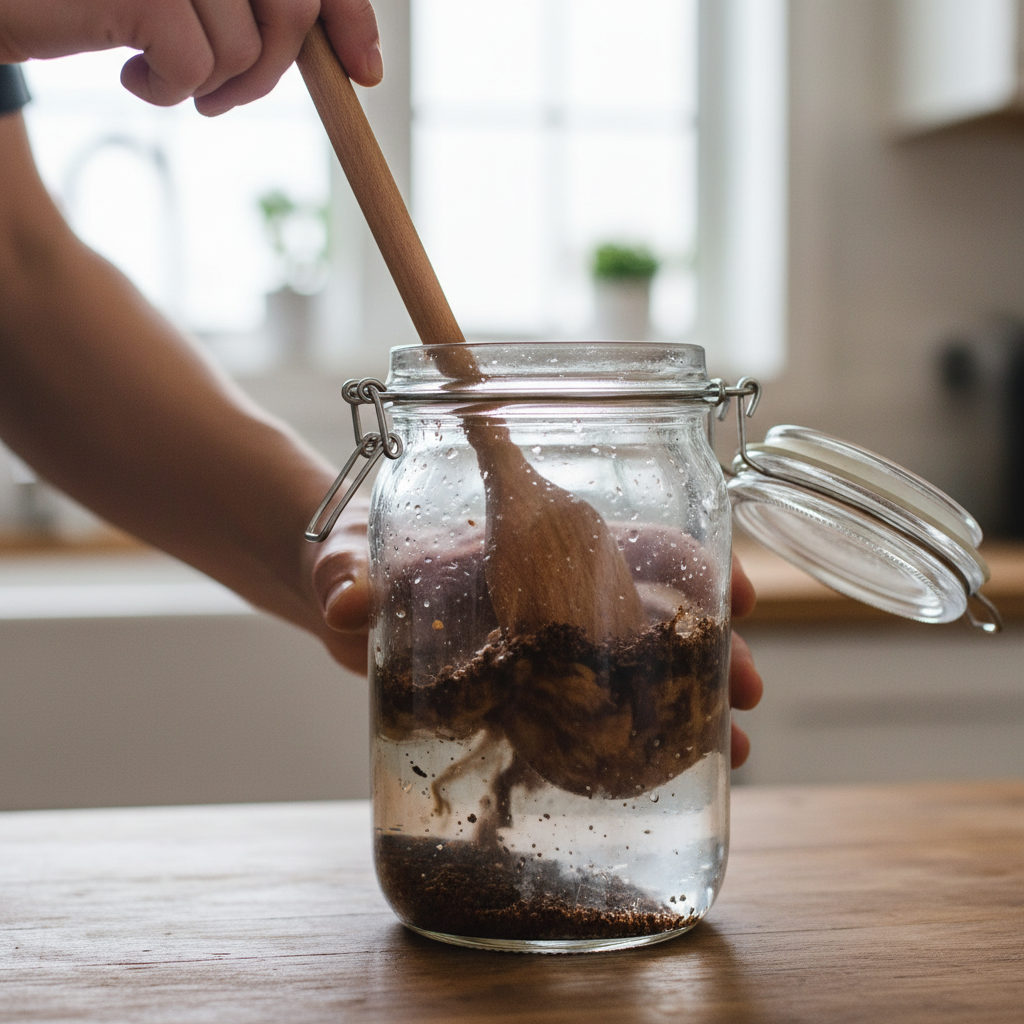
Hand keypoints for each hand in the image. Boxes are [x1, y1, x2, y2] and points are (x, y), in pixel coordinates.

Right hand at [0, 0, 381, 113]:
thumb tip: (364, 66)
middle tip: (220, 97)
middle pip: (292, 11)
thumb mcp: (195, 2)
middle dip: (268, 73)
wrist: (6, 0)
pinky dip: (169, 93)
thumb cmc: (99, 1)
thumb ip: (263, 9)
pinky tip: (131, 77)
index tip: (366, 72)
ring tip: (159, 74)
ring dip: (211, 86)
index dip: (349, 17)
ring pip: (246, 49)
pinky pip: (195, 66)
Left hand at [311, 510, 764, 767]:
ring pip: (639, 669)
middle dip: (711, 646)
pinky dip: (639, 742)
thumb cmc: (353, 555)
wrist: (337, 592)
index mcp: (528, 543)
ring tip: (738, 751)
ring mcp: (543, 649)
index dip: (689, 563)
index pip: (628, 540)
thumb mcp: (349, 554)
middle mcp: (550, 593)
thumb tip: (344, 602)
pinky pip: (592, 717)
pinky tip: (677, 775)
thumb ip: (347, 572)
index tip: (737, 590)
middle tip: (750, 687)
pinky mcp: (523, 698)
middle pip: (653, 612)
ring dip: (695, 705)